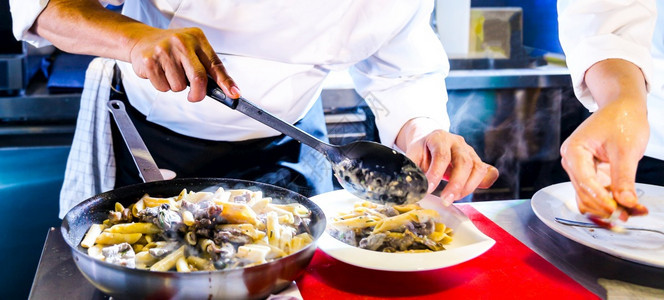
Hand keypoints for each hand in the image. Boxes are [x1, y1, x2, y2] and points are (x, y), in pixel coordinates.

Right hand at [128, 27, 239, 101]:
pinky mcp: (149, 60)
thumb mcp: (194, 50)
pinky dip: (162, 86)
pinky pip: (163, 87)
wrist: (141, 40)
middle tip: (194, 96)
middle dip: (198, 94)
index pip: (215, 65)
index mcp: (197, 38)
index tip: (234, 95)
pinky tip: (159, 72)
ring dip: (176, 86)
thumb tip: (229, 91)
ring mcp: (164, 50)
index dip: (226, 82)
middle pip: (198, 78)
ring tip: (170, 73)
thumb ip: (209, 69)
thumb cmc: (173, 48)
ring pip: (179, 86)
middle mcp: (181, 41)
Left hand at [396, 117, 498, 204]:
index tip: (428, 190)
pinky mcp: (477, 160)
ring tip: (453, 199)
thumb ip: (411, 169)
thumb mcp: (412, 155)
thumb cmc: (422, 151)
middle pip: (464, 162)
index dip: (436, 174)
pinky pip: (487, 171)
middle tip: (446, 201)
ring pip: (477, 168)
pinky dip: (484, 182)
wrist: (431, 141)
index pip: (442, 156)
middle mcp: (458, 142)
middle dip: (456, 184)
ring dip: (468, 187)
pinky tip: (472, 190)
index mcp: (439, 138)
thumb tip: (408, 189)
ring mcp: (470, 151)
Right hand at [560, 100, 647, 218]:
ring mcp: (580, 170)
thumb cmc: (622, 120)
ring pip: (588, 198)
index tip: (618, 209)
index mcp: (574, 150)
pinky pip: (596, 194)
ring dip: (608, 208)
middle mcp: (572, 162)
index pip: (584, 180)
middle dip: (606, 206)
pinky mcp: (590, 175)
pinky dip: (610, 202)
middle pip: (585, 193)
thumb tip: (627, 202)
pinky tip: (628, 207)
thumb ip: (624, 177)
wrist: (623, 108)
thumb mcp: (626, 148)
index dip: (600, 197)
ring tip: (632, 213)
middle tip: (630, 215)